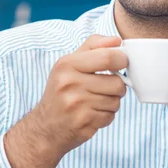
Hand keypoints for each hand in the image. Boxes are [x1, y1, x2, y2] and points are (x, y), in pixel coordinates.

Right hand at [4, 35, 127, 167]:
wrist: (45, 126)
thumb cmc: (62, 91)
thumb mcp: (69, 64)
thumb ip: (93, 46)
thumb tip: (117, 40)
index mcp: (67, 64)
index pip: (108, 57)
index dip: (122, 60)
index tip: (121, 63)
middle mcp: (70, 83)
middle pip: (117, 82)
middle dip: (118, 86)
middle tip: (108, 88)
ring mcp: (76, 104)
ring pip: (115, 101)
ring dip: (111, 103)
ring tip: (96, 102)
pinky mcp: (83, 122)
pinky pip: (110, 116)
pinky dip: (105, 116)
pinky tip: (92, 115)